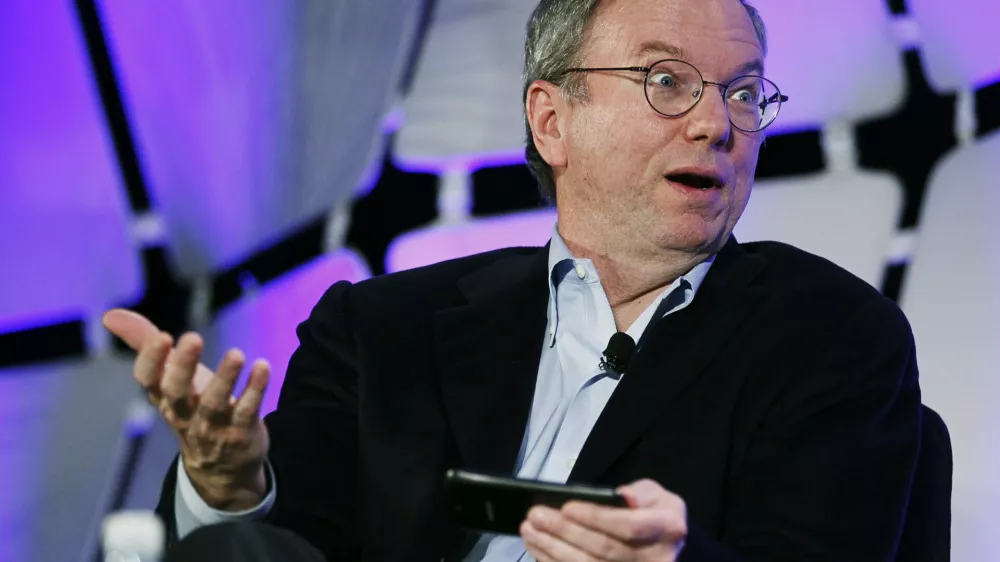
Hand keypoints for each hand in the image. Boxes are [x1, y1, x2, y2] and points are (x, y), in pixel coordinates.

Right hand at [102, 308, 271, 510]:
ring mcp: (213, 425)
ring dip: (225, 377)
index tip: (162, 335)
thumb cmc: (192, 407)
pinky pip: (248, 411)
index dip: (151, 360)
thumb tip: (110, 315)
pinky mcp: (241, 431)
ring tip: (236, 353)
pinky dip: (255, 389)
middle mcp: (184, 412)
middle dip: (183, 365)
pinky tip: (262, 367)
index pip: (148, 380)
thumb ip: (145, 343)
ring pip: (215, 403)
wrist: (221, 467)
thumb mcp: (170, 377)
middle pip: (178, 391)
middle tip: (192, 337)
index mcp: (163, 397)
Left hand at [520, 479, 686, 561]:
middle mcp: (656, 559)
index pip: (629, 526)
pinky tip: (538, 549)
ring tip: (529, 531)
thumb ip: (640, 492)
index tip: (566, 506)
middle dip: (565, 532)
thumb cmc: (652, 513)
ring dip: (553, 549)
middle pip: (604, 549)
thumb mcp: (656, 494)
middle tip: (536, 516)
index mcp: (668, 529)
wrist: (664, 546)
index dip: (596, 517)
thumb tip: (622, 496)